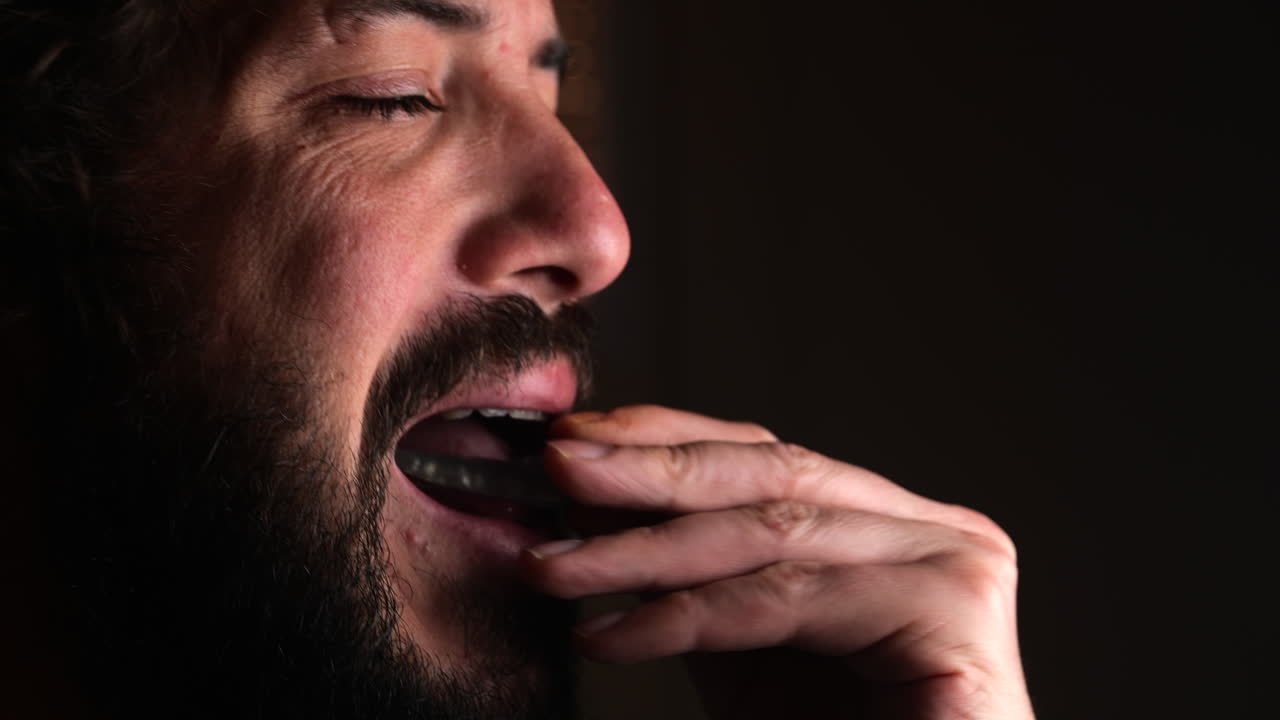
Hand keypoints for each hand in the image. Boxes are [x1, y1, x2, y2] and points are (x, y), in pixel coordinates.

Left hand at [522, 405, 1034, 719]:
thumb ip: (685, 574)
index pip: (766, 458)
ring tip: (554, 568)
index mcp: (891, 527)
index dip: (665, 438)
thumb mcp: (735, 645)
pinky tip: (609, 636)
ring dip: (643, 550)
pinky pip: (789, 599)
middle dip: (649, 472)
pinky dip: (686, 616)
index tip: (573, 441)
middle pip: (772, 476)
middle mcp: (936, 531)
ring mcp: (954, 564)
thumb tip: (588, 504)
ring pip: (771, 533)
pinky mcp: (953, 615)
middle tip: (555, 467)